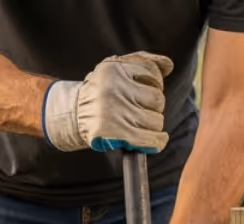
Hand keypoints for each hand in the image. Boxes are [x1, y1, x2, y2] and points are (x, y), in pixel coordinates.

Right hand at [43, 52, 173, 152]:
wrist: (74, 114)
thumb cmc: (101, 91)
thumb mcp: (115, 68)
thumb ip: (142, 61)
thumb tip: (168, 65)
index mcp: (113, 69)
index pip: (153, 73)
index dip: (155, 83)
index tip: (146, 90)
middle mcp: (113, 89)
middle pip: (157, 99)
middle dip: (154, 106)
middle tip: (142, 109)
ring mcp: (114, 112)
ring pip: (156, 120)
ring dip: (154, 124)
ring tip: (141, 123)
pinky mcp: (116, 133)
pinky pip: (151, 139)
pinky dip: (158, 141)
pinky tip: (157, 139)